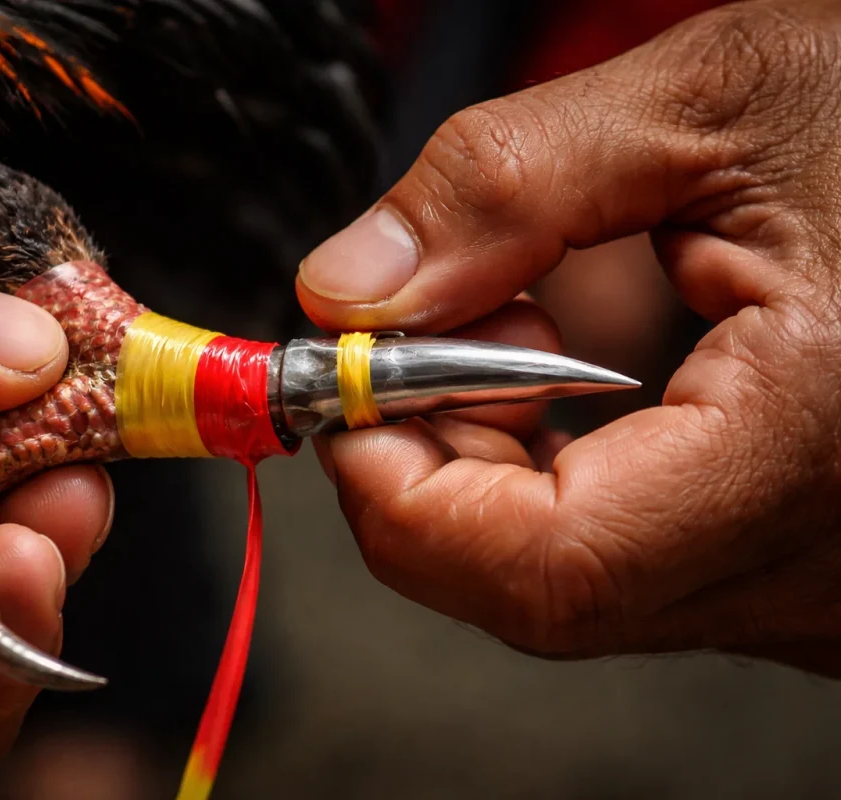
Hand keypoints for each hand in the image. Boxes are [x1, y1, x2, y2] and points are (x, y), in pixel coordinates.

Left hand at [297, 0, 840, 674]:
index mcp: (820, 453)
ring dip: (497, 450)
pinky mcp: (799, 573)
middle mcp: (825, 568)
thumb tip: (352, 290)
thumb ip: (507, 189)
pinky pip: (629, 554)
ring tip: (540, 320)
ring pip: (574, 574)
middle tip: (434, 328)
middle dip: (435, 454)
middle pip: (539, 584)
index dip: (401, 487)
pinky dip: (559, 466)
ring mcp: (815, 589)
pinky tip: (594, 367)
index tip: (349, 387)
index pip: (549, 569)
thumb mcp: (716, 104)